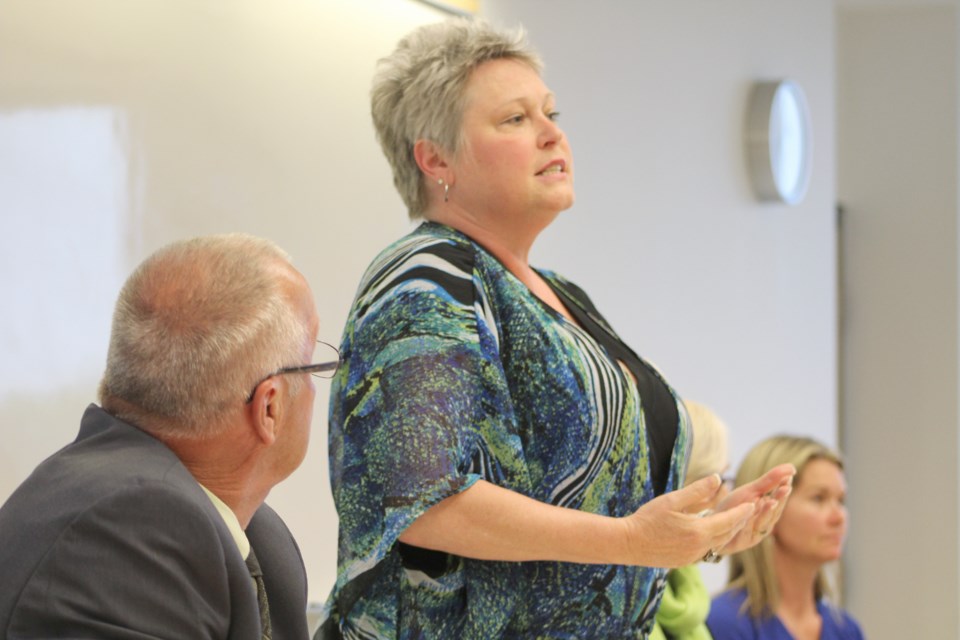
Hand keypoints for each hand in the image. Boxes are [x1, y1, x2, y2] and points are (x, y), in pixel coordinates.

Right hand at [620, 474, 756, 567]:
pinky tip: (711, 534)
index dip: (743, 512)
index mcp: (699, 531)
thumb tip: (718, 478)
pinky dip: (713, 541)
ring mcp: (692, 557)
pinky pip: (706, 551)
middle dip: (739, 523)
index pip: (729, 521)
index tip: (754, 504)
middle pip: (727, 535)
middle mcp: (699, 547)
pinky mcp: (684, 562)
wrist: (628, 543)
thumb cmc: (647, 519)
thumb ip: (697, 490)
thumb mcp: (672, 500)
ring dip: (727, 533)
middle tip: (749, 512)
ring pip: (717, 544)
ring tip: (734, 522)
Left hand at [713, 463, 794, 554]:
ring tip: (774, 499)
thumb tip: (790, 467)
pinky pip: (757, 529)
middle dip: (780, 498)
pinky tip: (759, 510)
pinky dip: (759, 519)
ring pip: (768, 519)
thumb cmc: (732, 507)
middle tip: (786, 486)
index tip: (790, 474)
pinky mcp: (752, 539)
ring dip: (771, 510)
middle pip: (776, 508)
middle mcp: (767, 519)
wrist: (713, 526)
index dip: (784, 485)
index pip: (779, 495)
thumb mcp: (749, 491)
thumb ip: (768, 481)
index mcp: (767, 506)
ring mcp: (761, 530)